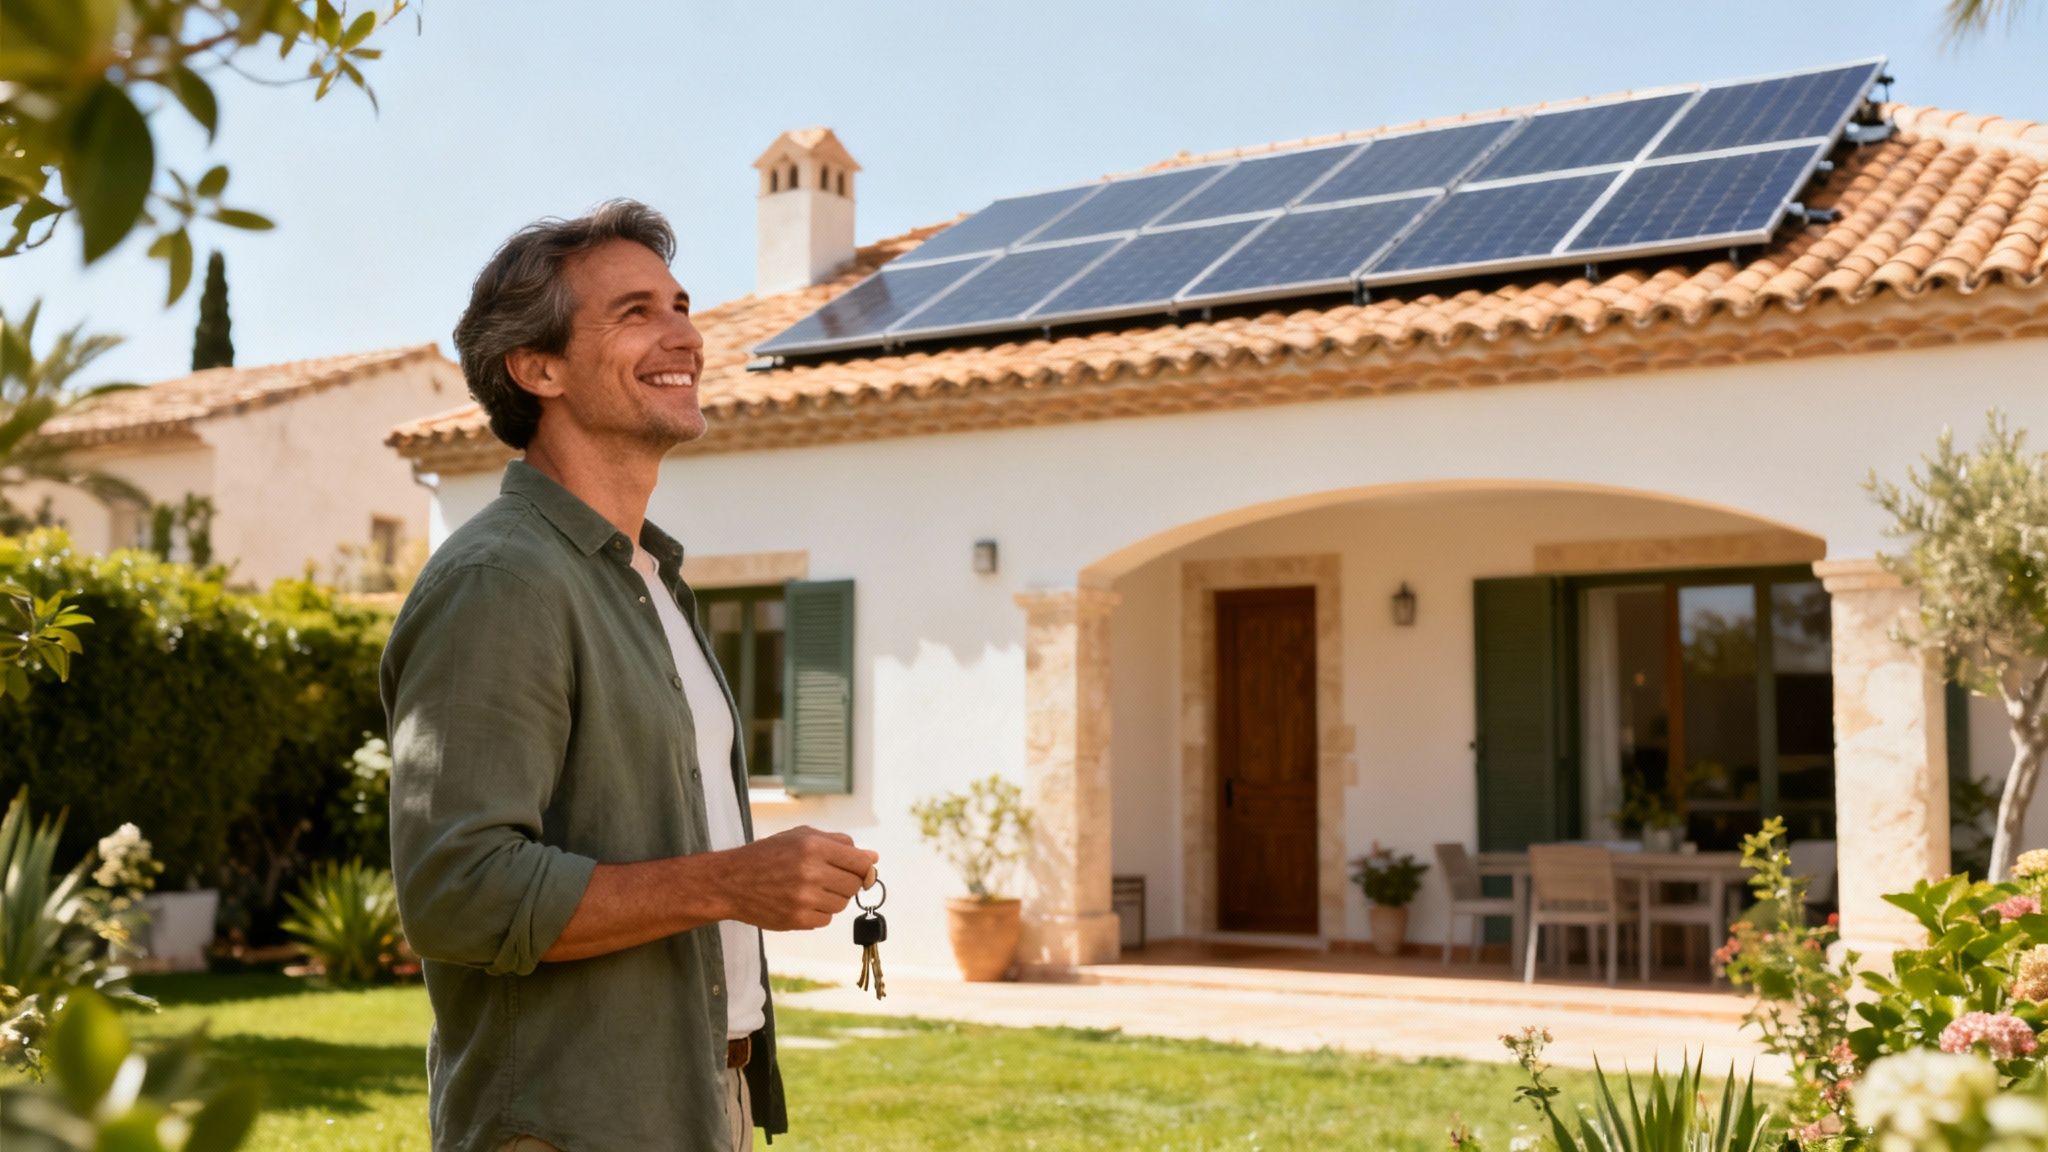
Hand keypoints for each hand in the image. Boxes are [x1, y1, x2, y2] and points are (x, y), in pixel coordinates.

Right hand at [722, 826, 877, 931]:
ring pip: (842, 904)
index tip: (866, 872)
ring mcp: (804, 898)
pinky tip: (801, 901)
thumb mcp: (801, 836)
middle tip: (830, 878)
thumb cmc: (769, 854)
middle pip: (854, 885)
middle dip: (848, 882)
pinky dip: (819, 912)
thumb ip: (839, 843)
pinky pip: (826, 920)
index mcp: (814, 847)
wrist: (731, 881)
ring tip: (811, 888)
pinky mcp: (797, 920)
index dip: (867, 869)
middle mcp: (811, 872)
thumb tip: (873, 857)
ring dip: (833, 898)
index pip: (860, 863)